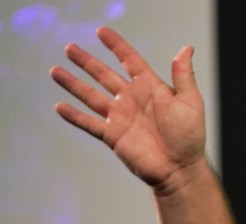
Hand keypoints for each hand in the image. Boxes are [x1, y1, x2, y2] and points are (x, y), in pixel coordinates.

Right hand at [49, 26, 205, 191]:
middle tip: (69, 48)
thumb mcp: (190, 101)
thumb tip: (187, 48)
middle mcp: (132, 100)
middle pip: (104, 75)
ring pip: (91, 96)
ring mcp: (120, 118)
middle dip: (86, 62)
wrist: (179, 168)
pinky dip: (74, 116)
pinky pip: (89, 124)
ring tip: (55, 71)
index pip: (129, 61)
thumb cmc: (189, 137)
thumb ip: (183, 75)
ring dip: (73, 84)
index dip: (116, 46)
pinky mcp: (113, 136)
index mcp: (150, 88)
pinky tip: (59, 107)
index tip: (101, 32)